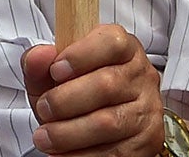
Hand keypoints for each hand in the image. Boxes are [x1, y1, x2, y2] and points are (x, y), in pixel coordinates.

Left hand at [22, 25, 164, 155]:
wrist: (95, 119)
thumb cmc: (72, 87)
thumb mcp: (52, 72)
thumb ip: (40, 61)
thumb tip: (39, 56)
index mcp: (122, 47)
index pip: (111, 43)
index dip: (81, 56)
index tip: (55, 71)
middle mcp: (142, 76)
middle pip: (107, 85)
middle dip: (66, 101)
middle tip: (43, 110)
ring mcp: (148, 109)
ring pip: (109, 123)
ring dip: (69, 133)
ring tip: (44, 138)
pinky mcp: (149, 140)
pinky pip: (116, 153)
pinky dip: (83, 156)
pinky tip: (61, 154)